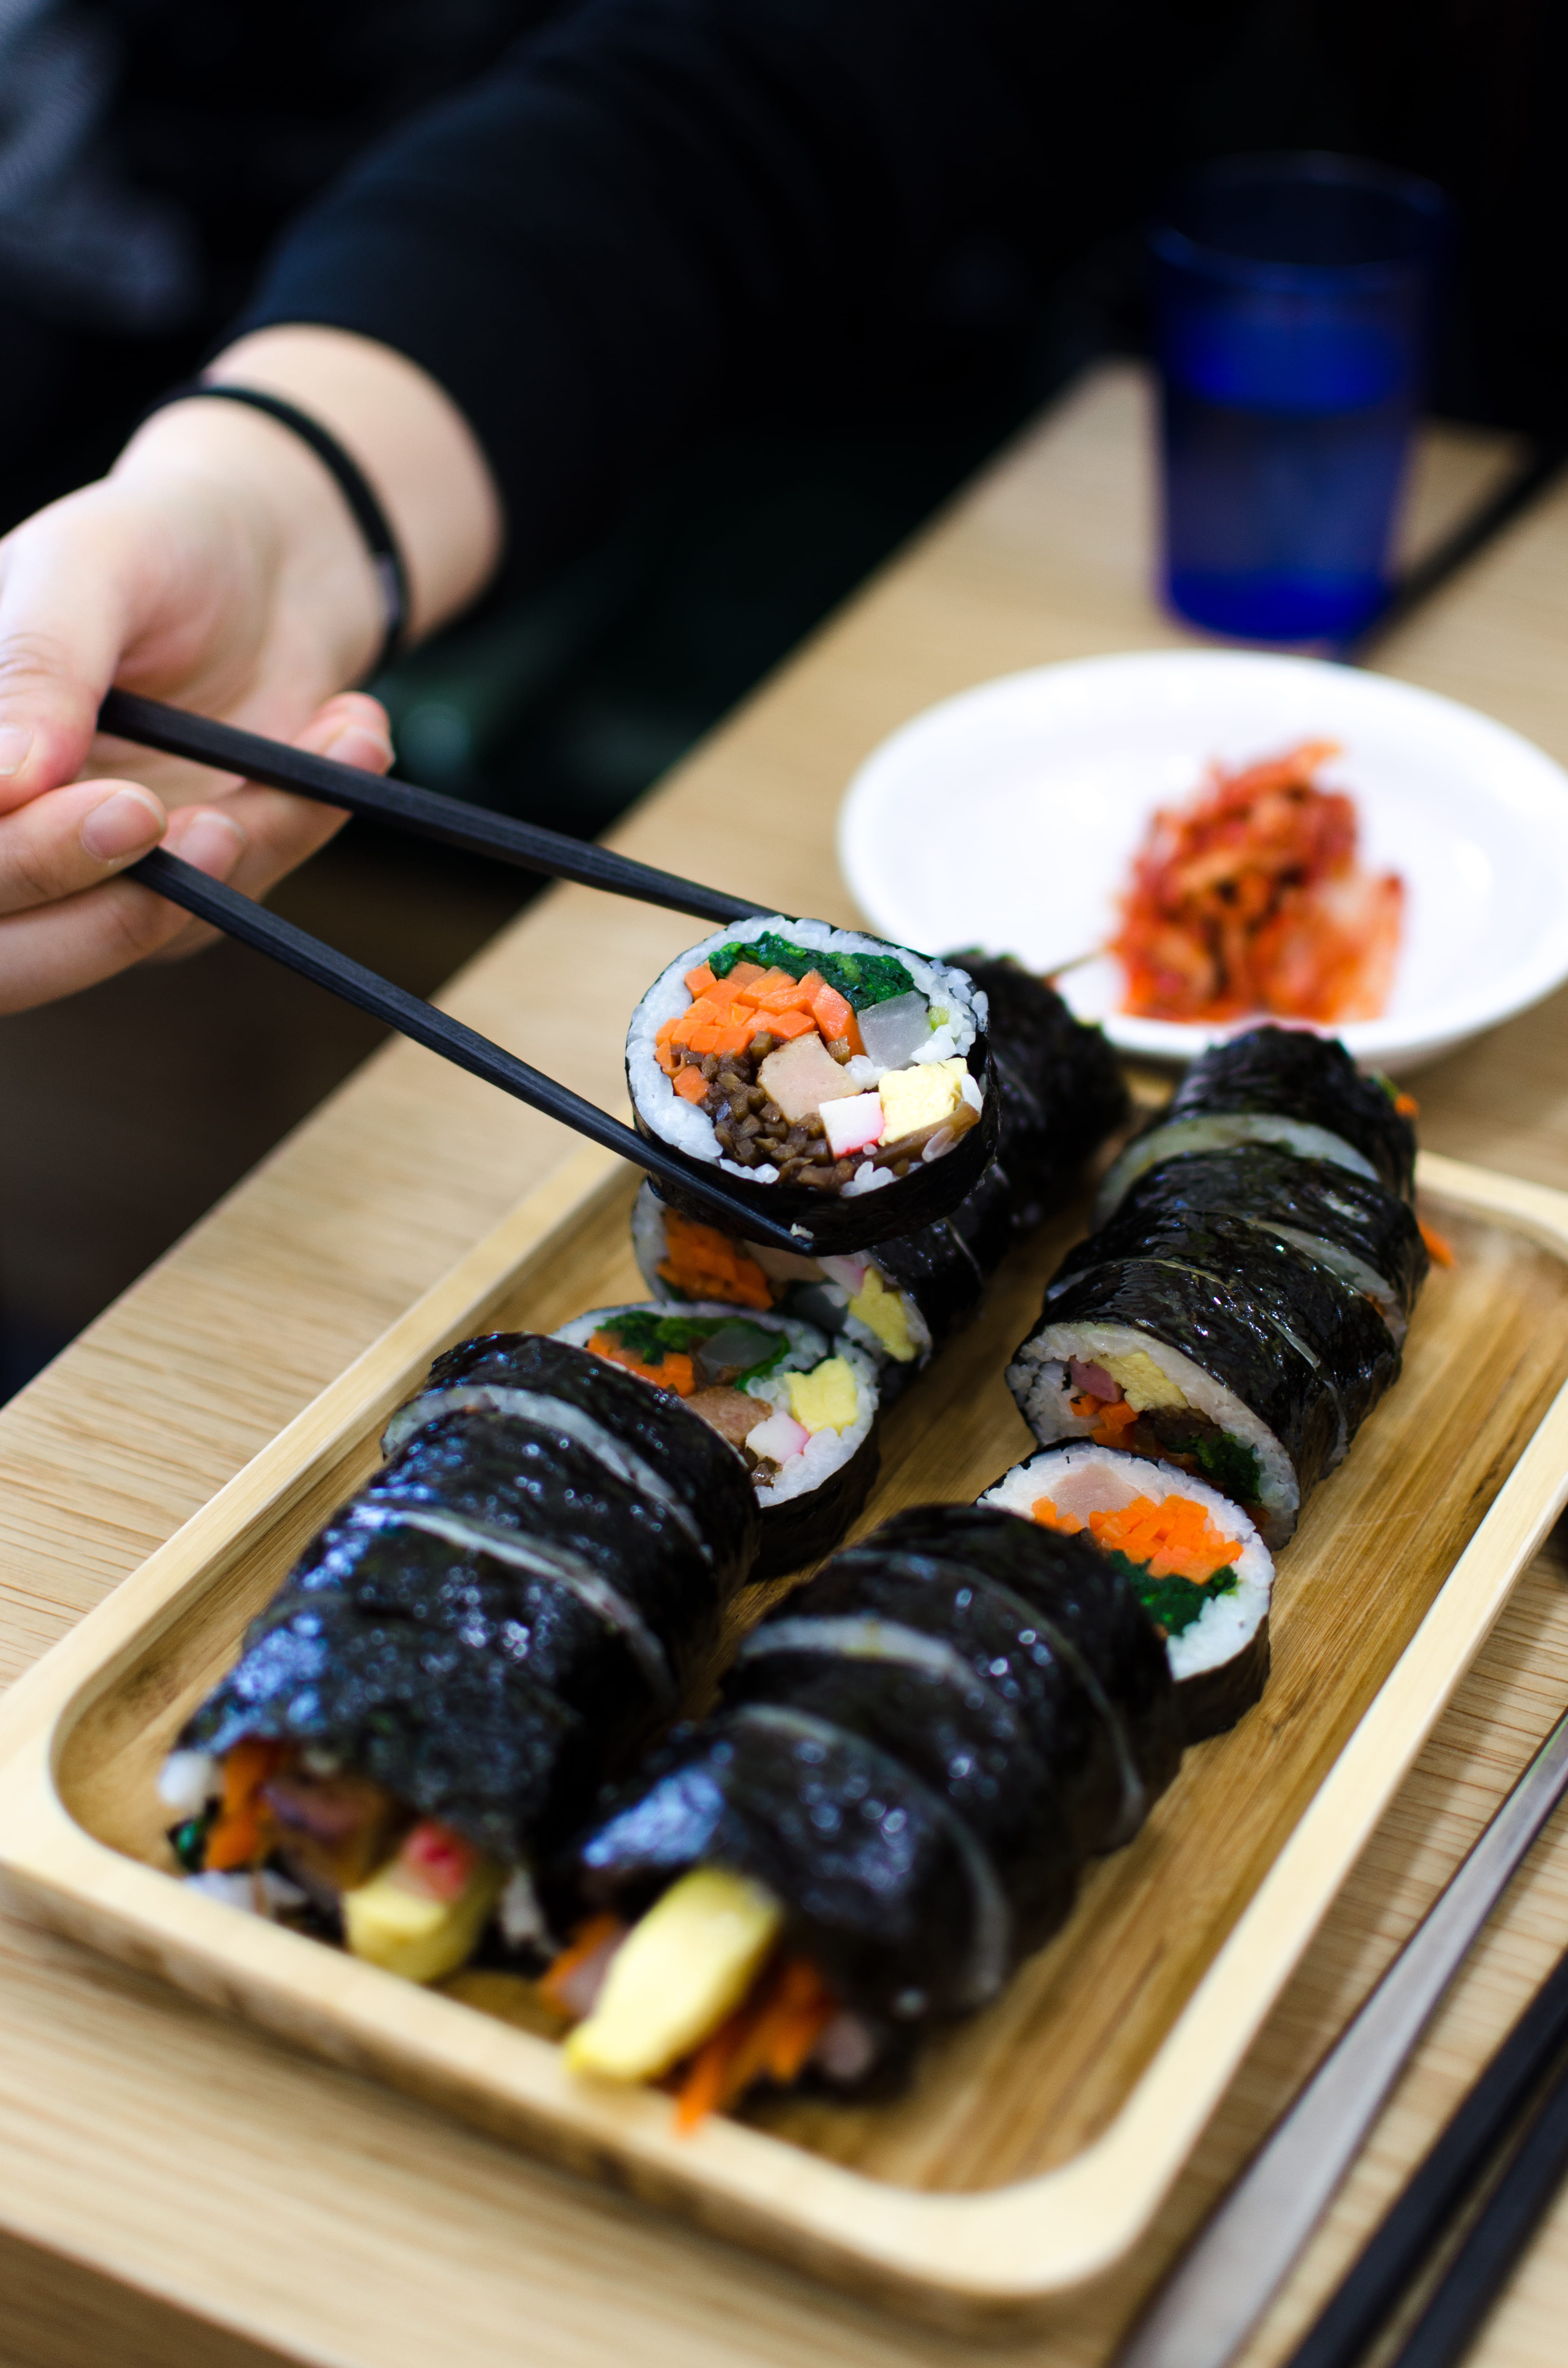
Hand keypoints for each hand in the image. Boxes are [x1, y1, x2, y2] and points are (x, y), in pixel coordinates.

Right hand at [0, 326, 500, 1013]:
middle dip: (122, 912)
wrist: (267, 554)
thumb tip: (8, 783)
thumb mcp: (88, 565)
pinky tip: (351, 732)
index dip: (28, 862)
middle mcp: (11, 830)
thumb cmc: (155, 540)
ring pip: (150, 933)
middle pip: (22, 957)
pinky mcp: (192, 879)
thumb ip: (40, 664)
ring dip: (254, 846)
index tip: (126, 809)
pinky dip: (307, 819)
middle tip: (221, 828)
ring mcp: (98, 866)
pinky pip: (243, 893)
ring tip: (332, 736)